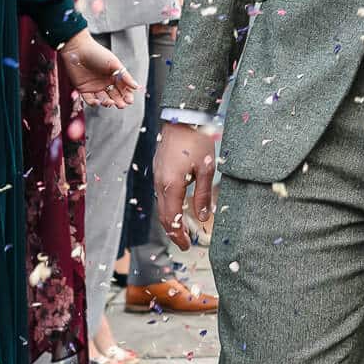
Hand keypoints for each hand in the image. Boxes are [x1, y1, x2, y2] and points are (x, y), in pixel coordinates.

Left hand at [60, 31, 137, 108]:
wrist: (78, 50)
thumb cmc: (97, 53)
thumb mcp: (115, 63)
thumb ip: (125, 76)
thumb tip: (136, 86)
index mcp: (114, 75)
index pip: (123, 88)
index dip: (127, 95)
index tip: (130, 100)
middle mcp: (105, 82)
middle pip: (114, 96)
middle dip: (119, 101)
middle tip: (121, 105)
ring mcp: (95, 87)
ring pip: (103, 99)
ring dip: (108, 103)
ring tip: (110, 102)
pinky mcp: (84, 90)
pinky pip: (90, 100)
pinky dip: (94, 103)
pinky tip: (98, 102)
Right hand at [153, 122, 216, 251]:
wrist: (182, 118)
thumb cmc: (196, 140)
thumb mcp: (206, 169)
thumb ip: (203, 195)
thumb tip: (203, 217)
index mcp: (171, 185)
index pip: (172, 219)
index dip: (179, 236)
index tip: (187, 246)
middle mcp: (160, 183)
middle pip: (163, 216)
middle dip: (173, 232)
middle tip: (185, 243)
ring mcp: (157, 176)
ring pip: (161, 205)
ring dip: (171, 219)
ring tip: (183, 228)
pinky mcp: (158, 169)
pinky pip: (161, 194)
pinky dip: (168, 206)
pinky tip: (178, 206)